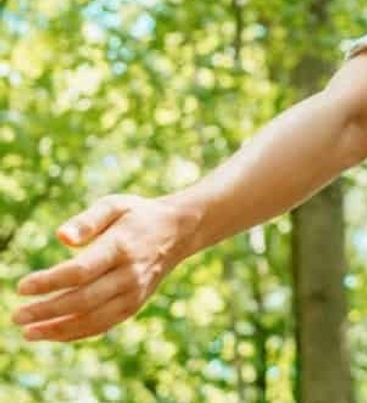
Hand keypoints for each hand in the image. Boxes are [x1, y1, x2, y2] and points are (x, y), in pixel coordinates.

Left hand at [11, 194, 196, 341]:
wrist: (178, 232)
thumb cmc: (136, 215)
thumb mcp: (114, 205)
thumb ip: (87, 219)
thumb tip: (61, 238)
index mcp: (122, 247)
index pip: (81, 271)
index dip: (49, 282)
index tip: (22, 287)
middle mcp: (130, 274)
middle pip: (84, 300)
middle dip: (47, 311)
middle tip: (17, 315)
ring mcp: (134, 293)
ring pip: (93, 319)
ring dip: (58, 329)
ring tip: (28, 332)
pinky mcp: (135, 305)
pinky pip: (104, 325)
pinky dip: (76, 333)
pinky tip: (53, 333)